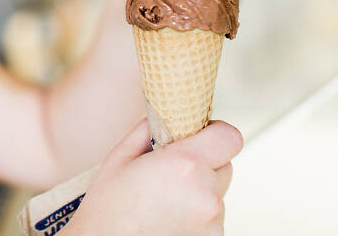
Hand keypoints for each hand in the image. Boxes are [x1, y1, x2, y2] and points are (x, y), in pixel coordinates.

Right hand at [67, 119, 242, 235]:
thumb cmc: (108, 208)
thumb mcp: (121, 156)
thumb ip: (149, 130)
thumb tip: (165, 116)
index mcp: (185, 165)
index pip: (230, 137)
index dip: (217, 131)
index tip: (201, 133)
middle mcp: (205, 194)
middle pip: (225, 164)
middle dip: (204, 162)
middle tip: (173, 170)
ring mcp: (211, 222)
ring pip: (217, 191)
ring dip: (200, 189)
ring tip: (165, 199)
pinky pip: (211, 215)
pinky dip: (196, 213)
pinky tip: (170, 216)